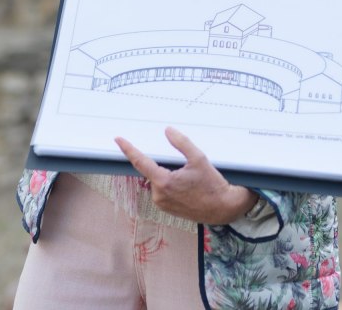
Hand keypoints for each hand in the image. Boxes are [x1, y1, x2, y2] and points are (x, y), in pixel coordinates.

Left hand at [116, 127, 257, 225]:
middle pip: (152, 171)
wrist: (222, 208)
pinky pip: (162, 191)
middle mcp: (159, 195)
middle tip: (184, 167)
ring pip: (158, 181)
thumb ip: (181, 143)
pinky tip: (187, 187)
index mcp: (164, 182)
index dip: (129, 149)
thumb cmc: (212, 185)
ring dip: (167, 175)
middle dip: (163, 164)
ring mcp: (162, 204)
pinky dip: (170, 184)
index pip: (141, 162)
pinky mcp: (167, 209)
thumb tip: (168, 131)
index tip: (119, 140)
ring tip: (190, 180)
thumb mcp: (199, 158)